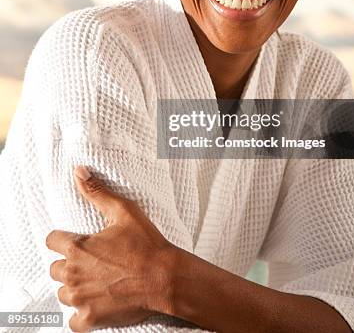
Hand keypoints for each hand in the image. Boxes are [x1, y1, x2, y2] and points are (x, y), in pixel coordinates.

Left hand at [46, 166, 175, 331]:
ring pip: (63, 293)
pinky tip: (94, 303)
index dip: (63, 240)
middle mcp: (73, 273)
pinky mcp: (90, 318)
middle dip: (69, 264)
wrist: (165, 277)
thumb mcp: (123, 211)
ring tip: (95, 281)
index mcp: (78, 247)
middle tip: (91, 262)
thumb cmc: (146, 244)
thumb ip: (97, 192)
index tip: (76, 242)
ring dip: (75, 287)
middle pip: (55, 269)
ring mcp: (80, 298)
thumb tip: (78, 171)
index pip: (52, 241)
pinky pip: (72, 320)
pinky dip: (81, 314)